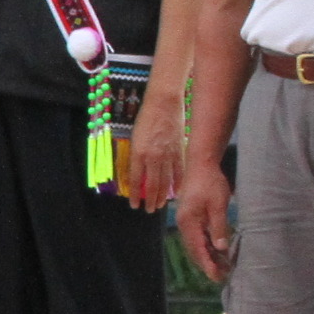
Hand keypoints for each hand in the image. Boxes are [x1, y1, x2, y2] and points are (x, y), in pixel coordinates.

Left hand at [121, 91, 183, 211]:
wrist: (164, 102)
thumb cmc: (146, 117)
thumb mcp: (135, 137)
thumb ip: (135, 156)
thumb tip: (136, 173)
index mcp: (139, 153)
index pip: (136, 180)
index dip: (135, 195)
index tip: (135, 205)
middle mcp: (154, 157)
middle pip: (153, 184)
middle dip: (151, 199)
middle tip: (150, 210)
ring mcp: (168, 155)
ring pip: (166, 180)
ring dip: (163, 195)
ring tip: (160, 205)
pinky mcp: (179, 150)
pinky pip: (179, 171)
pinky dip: (178, 182)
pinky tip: (177, 191)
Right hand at [177, 162, 232, 281]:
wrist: (201, 163)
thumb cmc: (211, 182)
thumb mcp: (218, 204)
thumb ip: (219, 226)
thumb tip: (221, 248)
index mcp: (188, 222)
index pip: (197, 249)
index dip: (207, 264)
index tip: (216, 276)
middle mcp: (183, 224)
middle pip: (194, 250)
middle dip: (207, 264)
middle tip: (222, 276)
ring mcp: (186, 221)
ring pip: (195, 244)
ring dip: (207, 256)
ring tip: (222, 266)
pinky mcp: (190, 217)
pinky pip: (197, 236)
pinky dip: (206, 246)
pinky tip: (217, 251)